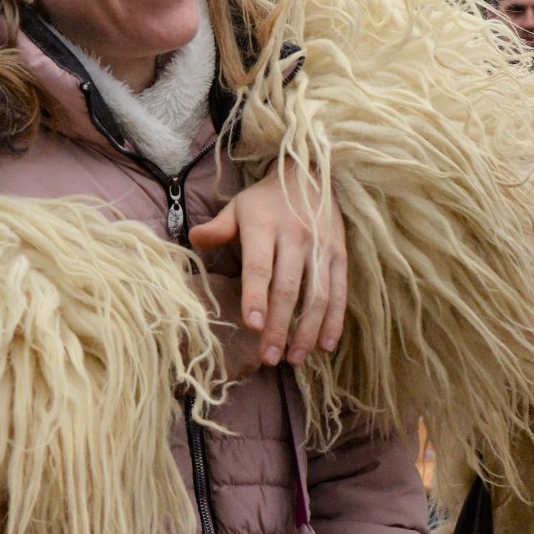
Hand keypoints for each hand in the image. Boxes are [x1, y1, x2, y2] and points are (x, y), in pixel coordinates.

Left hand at [187, 158, 347, 364]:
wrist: (311, 173)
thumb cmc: (265, 200)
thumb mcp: (238, 207)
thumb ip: (219, 228)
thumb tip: (194, 239)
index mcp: (264, 226)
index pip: (259, 266)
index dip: (256, 295)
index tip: (252, 325)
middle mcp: (295, 236)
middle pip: (288, 287)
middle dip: (279, 325)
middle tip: (268, 358)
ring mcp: (321, 247)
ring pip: (317, 295)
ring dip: (307, 331)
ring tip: (294, 359)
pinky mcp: (340, 254)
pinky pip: (339, 291)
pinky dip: (334, 321)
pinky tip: (325, 346)